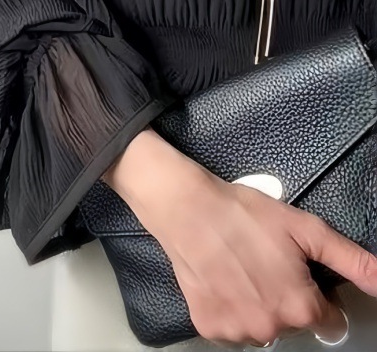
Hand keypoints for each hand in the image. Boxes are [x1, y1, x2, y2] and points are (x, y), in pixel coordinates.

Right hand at [104, 129, 376, 347]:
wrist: (187, 208)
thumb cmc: (242, 213)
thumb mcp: (304, 227)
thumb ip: (351, 260)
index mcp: (300, 306)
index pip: (327, 317)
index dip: (313, 290)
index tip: (294, 268)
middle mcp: (271, 326)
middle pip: (292, 321)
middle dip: (283, 296)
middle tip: (263, 262)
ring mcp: (237, 329)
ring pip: (261, 326)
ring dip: (256, 305)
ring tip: (240, 268)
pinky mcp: (208, 325)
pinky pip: (230, 326)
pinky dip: (228, 308)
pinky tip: (222, 279)